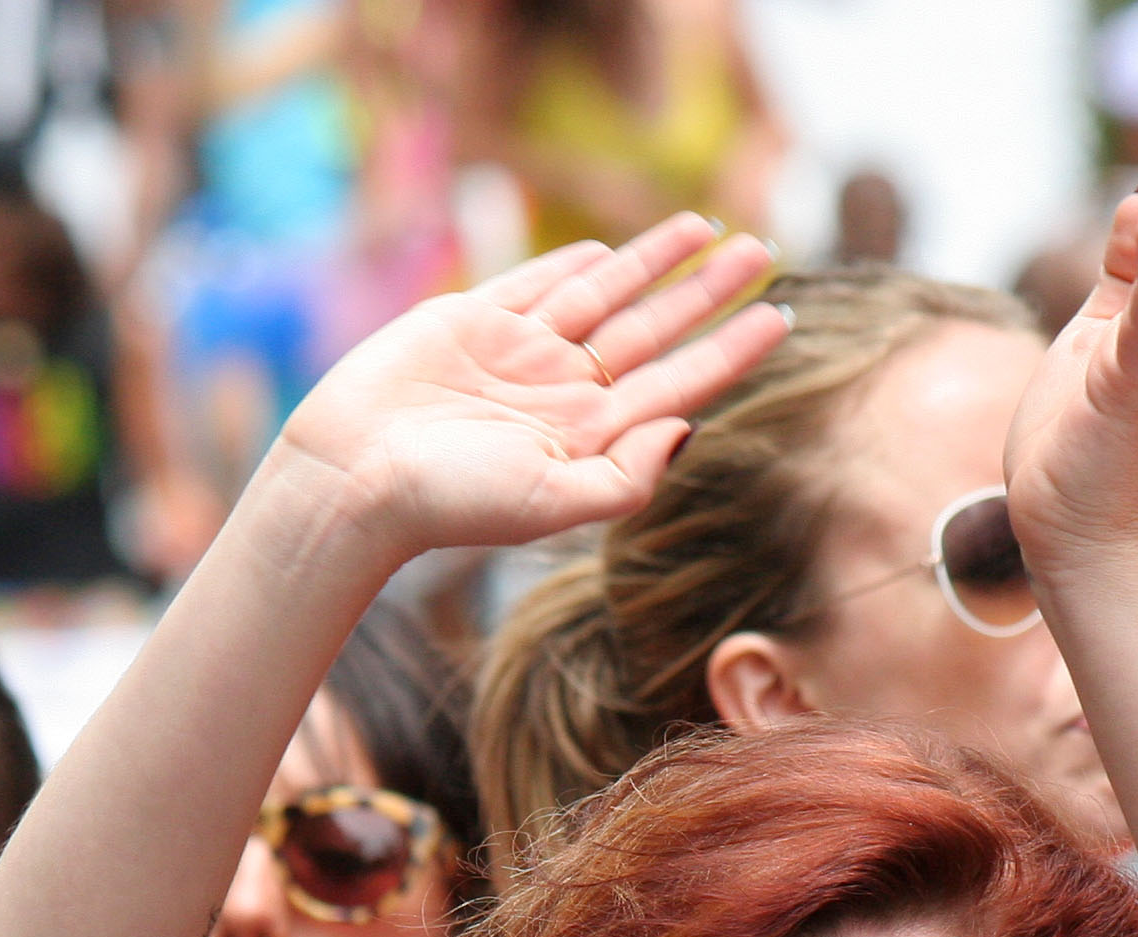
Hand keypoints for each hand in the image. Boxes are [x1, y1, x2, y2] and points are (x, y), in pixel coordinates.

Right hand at [271, 213, 788, 562]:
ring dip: (656, 261)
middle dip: (709, 291)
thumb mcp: (553, 503)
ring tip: (708, 230)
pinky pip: (538, 286)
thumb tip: (690, 427)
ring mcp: (521, 355)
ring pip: (607, 297)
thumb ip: (629, 476)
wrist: (356, 474)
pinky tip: (614, 248)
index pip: (680, 383)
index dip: (731, 348)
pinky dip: (575, 264)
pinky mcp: (472, 322)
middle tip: (766, 248)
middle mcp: (565, 394)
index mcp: (591, 438)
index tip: (781, 316)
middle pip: (656, 330)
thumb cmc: (452, 503)